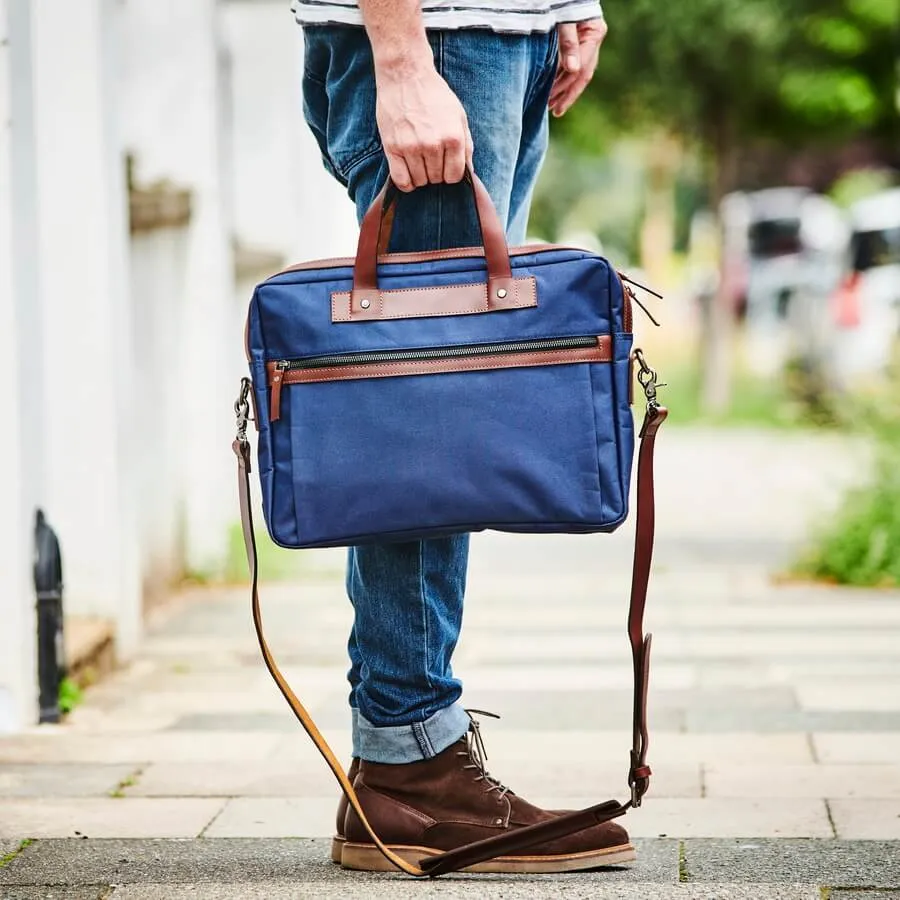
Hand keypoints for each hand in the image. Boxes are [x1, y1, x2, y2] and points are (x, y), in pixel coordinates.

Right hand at [375, 56, 473, 191]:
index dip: (451, 174)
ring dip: (421, 176)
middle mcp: (433, 145)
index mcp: (453, 138)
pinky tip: (408, 173)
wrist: (405, 75)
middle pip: (437, 179)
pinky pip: (401, 180)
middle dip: (436, 173)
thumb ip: (466, 145)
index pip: (455, 176)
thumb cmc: (434, 94)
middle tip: (430, 158)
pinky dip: (406, 183)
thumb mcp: (458, 115)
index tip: (446, 166)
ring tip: (419, 160)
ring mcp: (411, 147)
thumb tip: (469, 171)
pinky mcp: (393, 148)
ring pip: (420, 181)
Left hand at [549, 18, 607, 116]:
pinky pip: (574, 63)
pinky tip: (554, 89)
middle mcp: (594, 37)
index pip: (582, 68)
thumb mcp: (562, 19)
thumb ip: (567, 43)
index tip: (555, 105)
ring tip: (552, 105)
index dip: (569, 90)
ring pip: (579, 70)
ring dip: (565, 89)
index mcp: (595, 32)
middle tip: (554, 111)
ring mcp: (588, 39)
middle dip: (568, 93)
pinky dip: (563, 77)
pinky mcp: (580, 39)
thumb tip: (572, 69)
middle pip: (583, 73)